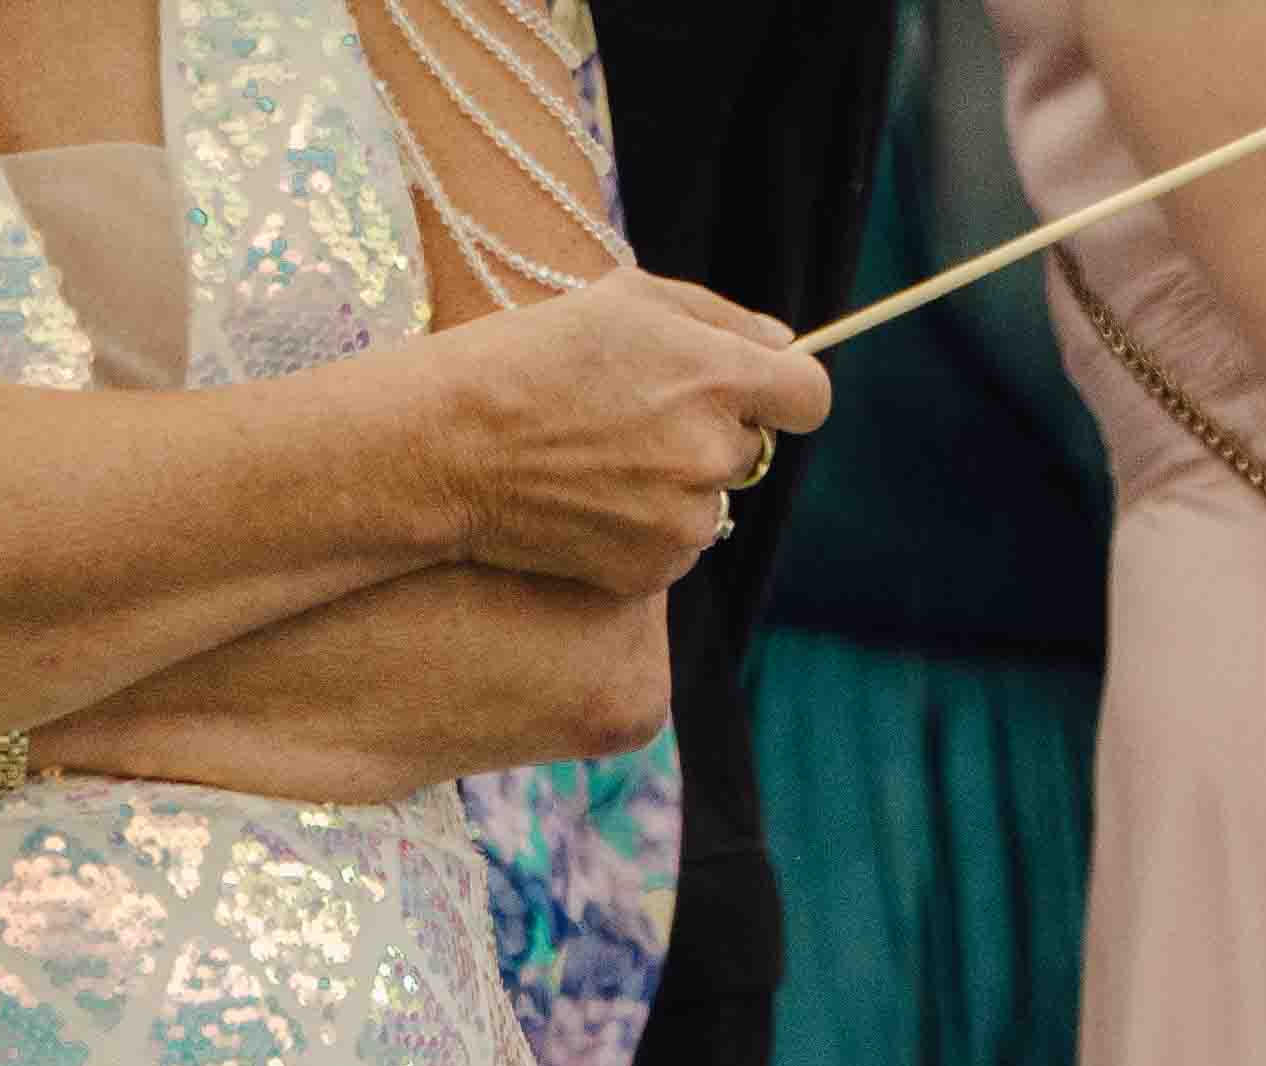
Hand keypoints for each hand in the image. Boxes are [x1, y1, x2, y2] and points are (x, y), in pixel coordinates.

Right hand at [419, 270, 830, 595]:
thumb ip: (718, 317)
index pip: (809, 396)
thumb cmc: (532, 354)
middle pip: (755, 449)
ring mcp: (687, 519)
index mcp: (714, 375)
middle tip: (639, 414)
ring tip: (602, 456)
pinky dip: (647, 526)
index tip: (763, 392)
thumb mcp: (624, 298)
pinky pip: (678, 546)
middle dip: (714, 430)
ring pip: (714, 501)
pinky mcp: (658, 567)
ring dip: (678, 481)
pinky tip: (591, 498)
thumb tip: (786, 345)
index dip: (787, 391)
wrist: (456, 444)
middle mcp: (712, 452)